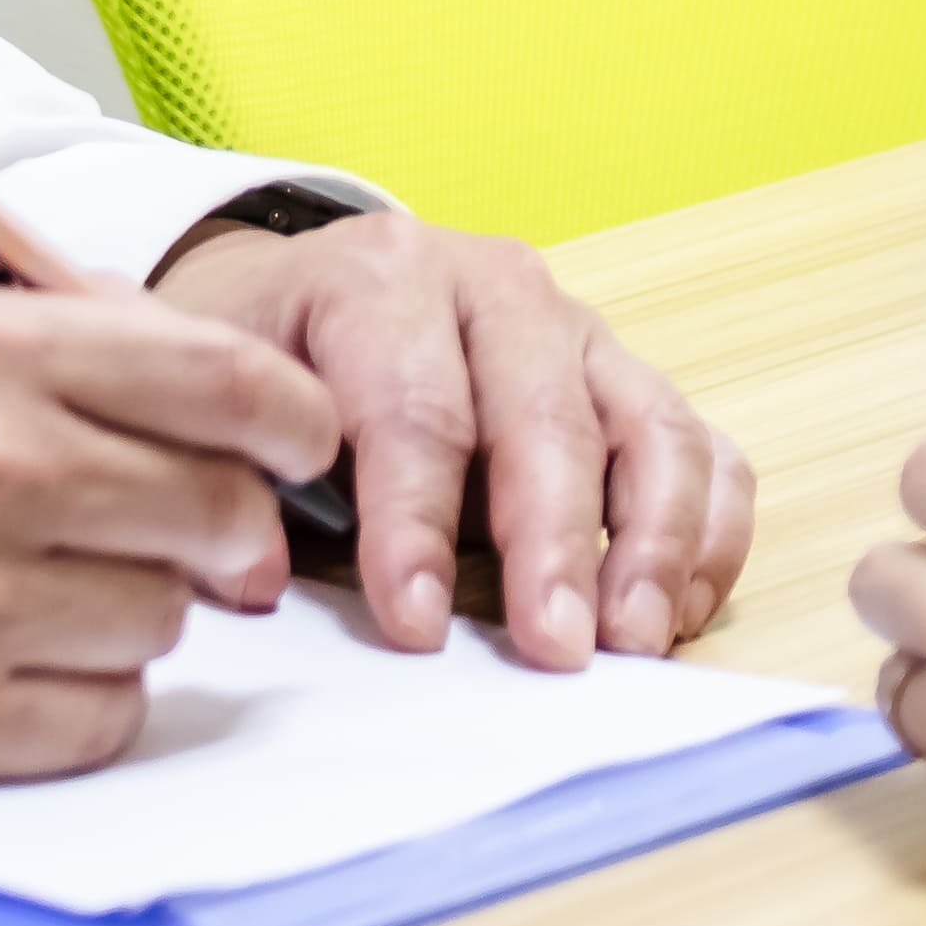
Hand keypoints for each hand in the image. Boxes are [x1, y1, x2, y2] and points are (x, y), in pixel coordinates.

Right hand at [0, 276, 336, 777]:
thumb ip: (65, 343)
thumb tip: (234, 401)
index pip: (231, 386)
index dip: (294, 425)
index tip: (293, 447)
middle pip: (224, 519)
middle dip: (225, 533)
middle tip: (182, 537)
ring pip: (167, 624)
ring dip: (133, 611)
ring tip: (30, 583)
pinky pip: (104, 718)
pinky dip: (78, 696)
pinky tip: (0, 654)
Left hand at [143, 208, 753, 663]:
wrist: (299, 298)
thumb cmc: (262, 363)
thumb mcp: (219, 393)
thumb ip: (233, 472)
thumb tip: (254, 581)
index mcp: (378, 277)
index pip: (411, 406)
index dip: (415, 522)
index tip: (417, 625)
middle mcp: (494, 286)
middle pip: (545, 417)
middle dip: (553, 542)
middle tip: (555, 648)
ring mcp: (577, 331)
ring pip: (650, 427)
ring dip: (654, 543)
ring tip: (635, 642)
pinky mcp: (630, 381)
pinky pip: (702, 450)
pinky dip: (705, 533)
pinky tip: (677, 614)